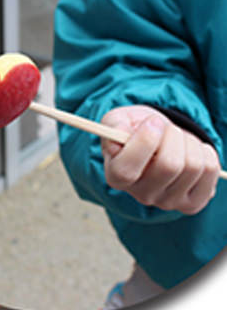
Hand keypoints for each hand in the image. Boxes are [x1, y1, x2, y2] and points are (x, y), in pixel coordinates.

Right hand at [101, 105, 219, 214]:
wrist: (158, 142)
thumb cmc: (135, 130)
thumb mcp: (119, 119)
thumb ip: (113, 124)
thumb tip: (120, 135)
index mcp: (116, 176)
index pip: (126, 170)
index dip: (143, 143)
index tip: (153, 122)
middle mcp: (141, 195)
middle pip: (168, 166)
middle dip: (173, 135)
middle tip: (168, 127)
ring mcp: (168, 202)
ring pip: (193, 166)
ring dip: (190, 141)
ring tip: (179, 139)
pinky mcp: (192, 203)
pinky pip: (210, 171)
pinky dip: (205, 152)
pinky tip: (192, 151)